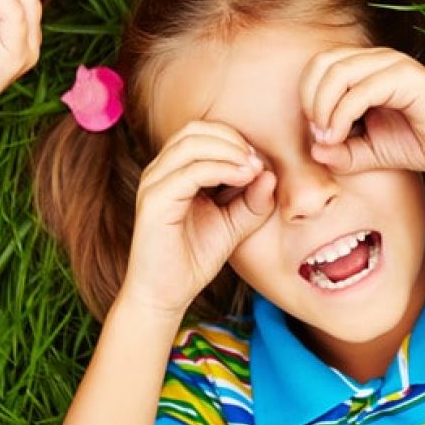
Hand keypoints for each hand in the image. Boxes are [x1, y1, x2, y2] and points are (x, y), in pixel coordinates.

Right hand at [121, 122, 276, 318]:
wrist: (165, 295)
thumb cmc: (193, 258)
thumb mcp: (233, 225)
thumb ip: (252, 201)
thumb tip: (270, 174)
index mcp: (173, 171)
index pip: (201, 132)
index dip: (234, 139)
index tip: (260, 161)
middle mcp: (159, 171)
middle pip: (195, 130)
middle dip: (232, 139)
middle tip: (257, 161)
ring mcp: (154, 183)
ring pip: (192, 143)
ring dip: (229, 150)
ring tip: (253, 168)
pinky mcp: (155, 201)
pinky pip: (191, 171)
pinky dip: (221, 168)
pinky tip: (243, 178)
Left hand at [299, 46, 424, 178]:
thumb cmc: (420, 143)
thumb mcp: (371, 152)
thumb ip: (342, 152)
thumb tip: (314, 150)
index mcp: (366, 68)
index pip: (319, 66)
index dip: (306, 97)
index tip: (315, 133)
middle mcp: (377, 59)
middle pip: (323, 62)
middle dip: (309, 98)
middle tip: (317, 132)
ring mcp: (392, 64)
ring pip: (338, 71)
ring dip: (323, 106)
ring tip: (327, 135)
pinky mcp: (406, 77)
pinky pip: (361, 89)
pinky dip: (342, 113)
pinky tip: (340, 135)